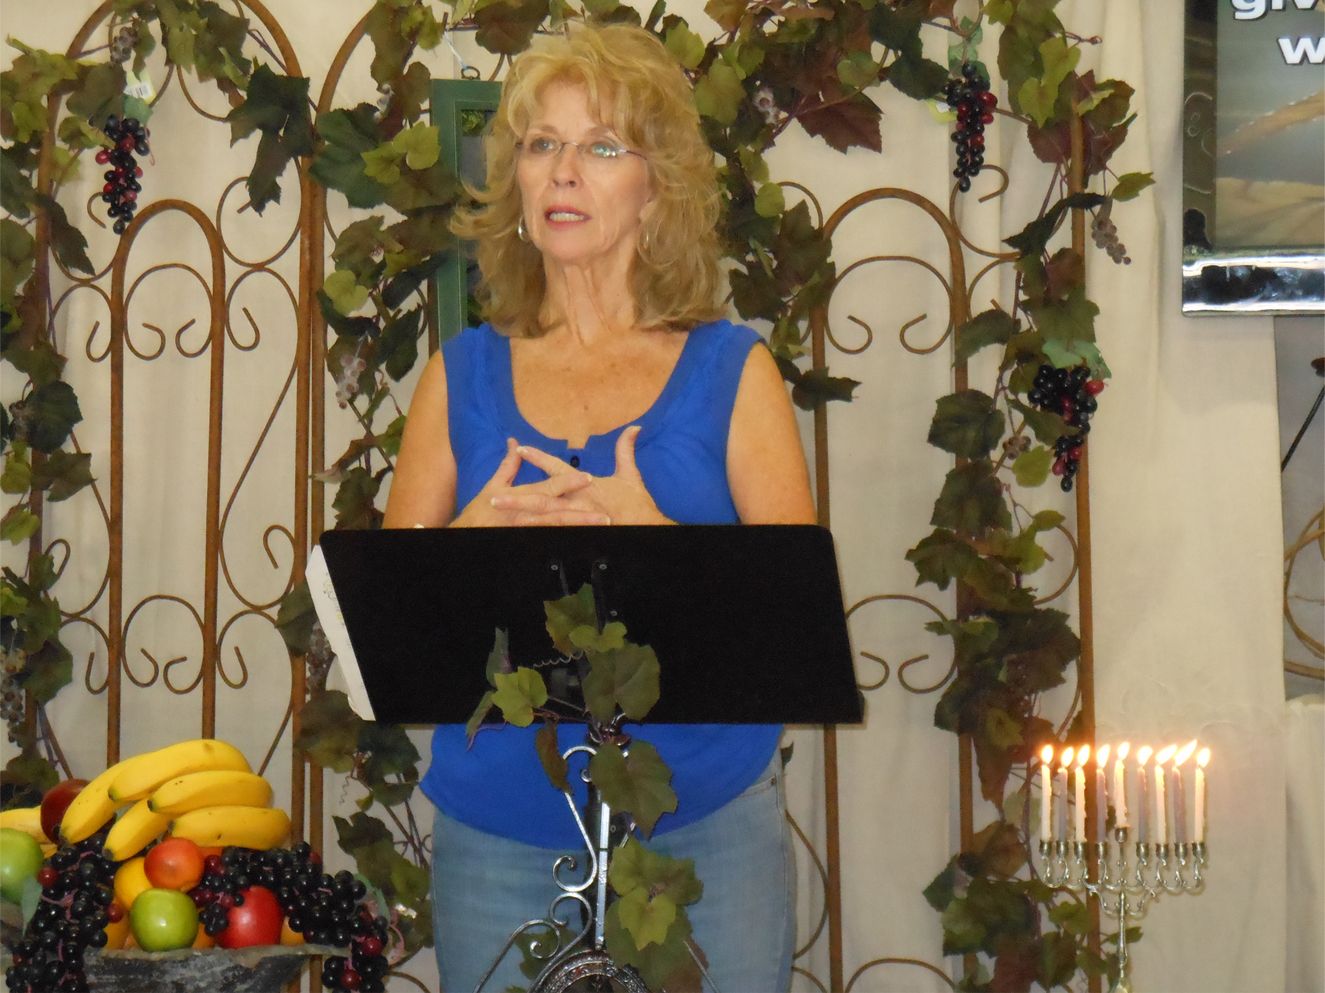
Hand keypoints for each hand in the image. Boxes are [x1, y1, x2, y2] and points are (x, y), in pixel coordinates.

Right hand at [451, 438, 603, 526]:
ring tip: (602, 524)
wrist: (468, 533)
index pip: (549, 487)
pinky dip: (568, 536)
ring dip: (580, 526)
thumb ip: (509, 464)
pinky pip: (551, 538)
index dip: (569, 482)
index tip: (589, 477)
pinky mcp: (529, 538)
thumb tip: (515, 442)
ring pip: (558, 527)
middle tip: (605, 511)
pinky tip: (586, 536)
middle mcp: (527, 513)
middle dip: (582, 512)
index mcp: (522, 496)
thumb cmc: (482, 510)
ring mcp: (529, 529)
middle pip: (559, 512)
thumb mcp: (494, 485)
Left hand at [493, 427, 672, 525]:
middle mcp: (579, 500)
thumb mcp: (630, 475)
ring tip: (500, 512)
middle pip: (543, 497)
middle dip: (517, 497)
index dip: (538, 458)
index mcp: (586, 485)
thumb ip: (625, 450)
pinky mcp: (581, 530)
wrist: (647, 525)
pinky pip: (556, 531)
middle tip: (494, 496)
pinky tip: (521, 530)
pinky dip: (538, 530)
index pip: (558, 469)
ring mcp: (578, 517)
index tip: (520, 448)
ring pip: (544, 517)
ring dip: (521, 515)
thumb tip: (634, 427)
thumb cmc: (637, 503)